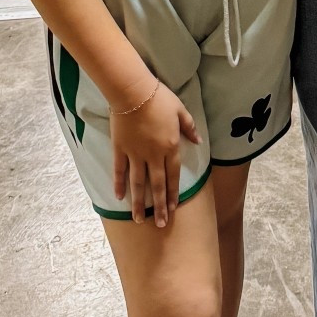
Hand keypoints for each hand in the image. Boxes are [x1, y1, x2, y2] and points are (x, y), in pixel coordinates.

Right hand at [111, 81, 198, 228]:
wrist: (133, 91)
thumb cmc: (159, 98)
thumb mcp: (180, 110)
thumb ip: (189, 127)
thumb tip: (198, 140)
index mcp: (170, 147)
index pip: (173, 176)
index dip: (173, 193)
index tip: (174, 209)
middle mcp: (153, 155)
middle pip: (156, 185)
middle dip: (159, 207)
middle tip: (160, 225)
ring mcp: (135, 153)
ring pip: (138, 183)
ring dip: (139, 203)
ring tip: (139, 220)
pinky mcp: (120, 149)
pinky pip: (119, 170)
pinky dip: (119, 184)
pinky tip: (119, 197)